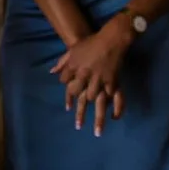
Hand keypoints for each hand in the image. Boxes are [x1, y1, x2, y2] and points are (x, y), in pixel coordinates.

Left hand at [52, 19, 129, 134]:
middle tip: (78, 126)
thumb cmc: (90, 44)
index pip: (68, 85)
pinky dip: (116, 107)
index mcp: (75, 69)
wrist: (110, 40)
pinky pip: (114, 96)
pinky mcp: (113, 80)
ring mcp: (100, 79)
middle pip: (80, 96)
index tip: (68, 108)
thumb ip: (62, 62)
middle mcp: (86, 76)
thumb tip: (52, 72)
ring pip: (95, 99)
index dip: (68, 97)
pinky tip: (115, 117)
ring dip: (96, 115)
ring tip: (96, 129)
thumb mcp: (73, 50)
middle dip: (79, 112)